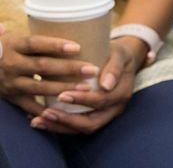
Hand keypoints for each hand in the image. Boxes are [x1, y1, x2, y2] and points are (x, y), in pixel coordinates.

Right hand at [0, 31, 99, 121]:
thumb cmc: (8, 49)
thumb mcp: (13, 38)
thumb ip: (30, 35)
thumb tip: (11, 24)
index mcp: (14, 45)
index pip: (35, 44)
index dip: (55, 45)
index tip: (78, 47)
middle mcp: (11, 64)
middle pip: (42, 66)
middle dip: (69, 68)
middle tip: (92, 69)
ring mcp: (11, 83)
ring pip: (39, 87)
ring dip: (64, 88)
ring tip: (86, 88)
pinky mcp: (12, 97)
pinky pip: (30, 106)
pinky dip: (46, 110)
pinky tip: (65, 109)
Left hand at [33, 36, 147, 134]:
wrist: (122, 60)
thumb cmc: (117, 55)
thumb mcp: (119, 55)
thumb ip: (114, 67)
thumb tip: (106, 85)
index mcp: (121, 94)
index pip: (102, 101)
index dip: (82, 100)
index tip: (62, 95)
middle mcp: (114, 109)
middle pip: (92, 123)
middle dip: (67, 120)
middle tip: (46, 113)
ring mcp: (104, 116)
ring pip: (82, 128)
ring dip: (59, 127)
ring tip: (38, 121)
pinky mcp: (93, 117)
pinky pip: (76, 127)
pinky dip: (58, 126)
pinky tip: (41, 121)